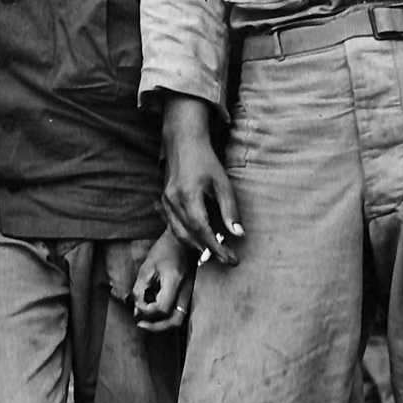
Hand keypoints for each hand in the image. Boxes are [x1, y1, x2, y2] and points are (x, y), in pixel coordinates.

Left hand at [131, 230, 196, 332]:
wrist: (183, 239)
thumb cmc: (164, 249)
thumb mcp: (147, 267)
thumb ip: (140, 288)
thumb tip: (136, 309)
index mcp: (175, 281)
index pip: (162, 308)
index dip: (146, 311)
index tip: (137, 304)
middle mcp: (186, 290)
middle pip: (174, 321)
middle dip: (155, 326)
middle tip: (140, 323)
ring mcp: (190, 293)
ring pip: (179, 319)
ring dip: (162, 324)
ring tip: (146, 321)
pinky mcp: (190, 293)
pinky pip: (180, 312)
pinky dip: (167, 316)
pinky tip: (155, 311)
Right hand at [160, 97, 242, 264]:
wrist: (183, 143)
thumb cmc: (206, 161)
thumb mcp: (223, 184)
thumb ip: (230, 210)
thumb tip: (238, 235)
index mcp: (188, 196)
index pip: (202, 230)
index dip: (216, 248)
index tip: (232, 259)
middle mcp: (173, 201)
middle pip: (189, 236)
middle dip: (208, 251)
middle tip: (227, 259)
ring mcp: (166, 202)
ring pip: (179, 234)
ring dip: (196, 247)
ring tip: (214, 254)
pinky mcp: (164, 202)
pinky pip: (174, 226)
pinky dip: (187, 236)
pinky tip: (199, 240)